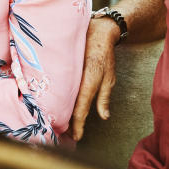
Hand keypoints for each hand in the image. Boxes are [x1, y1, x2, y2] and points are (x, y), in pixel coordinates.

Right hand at [70, 16, 117, 140]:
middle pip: (68, 105)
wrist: (96, 31)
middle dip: (67, 121)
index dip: (78, 124)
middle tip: (67, 135)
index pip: (81, 108)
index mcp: (88, 82)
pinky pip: (59, 85)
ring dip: (61, 109)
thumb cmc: (105, 56)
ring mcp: (66, 72)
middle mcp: (75, 79)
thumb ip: (104, 98)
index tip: (77, 137)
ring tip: (62, 123)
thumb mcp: (110, 78)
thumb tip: (103, 117)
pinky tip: (58, 103)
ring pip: (61, 95)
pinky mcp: (61, 67)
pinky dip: (59, 96)